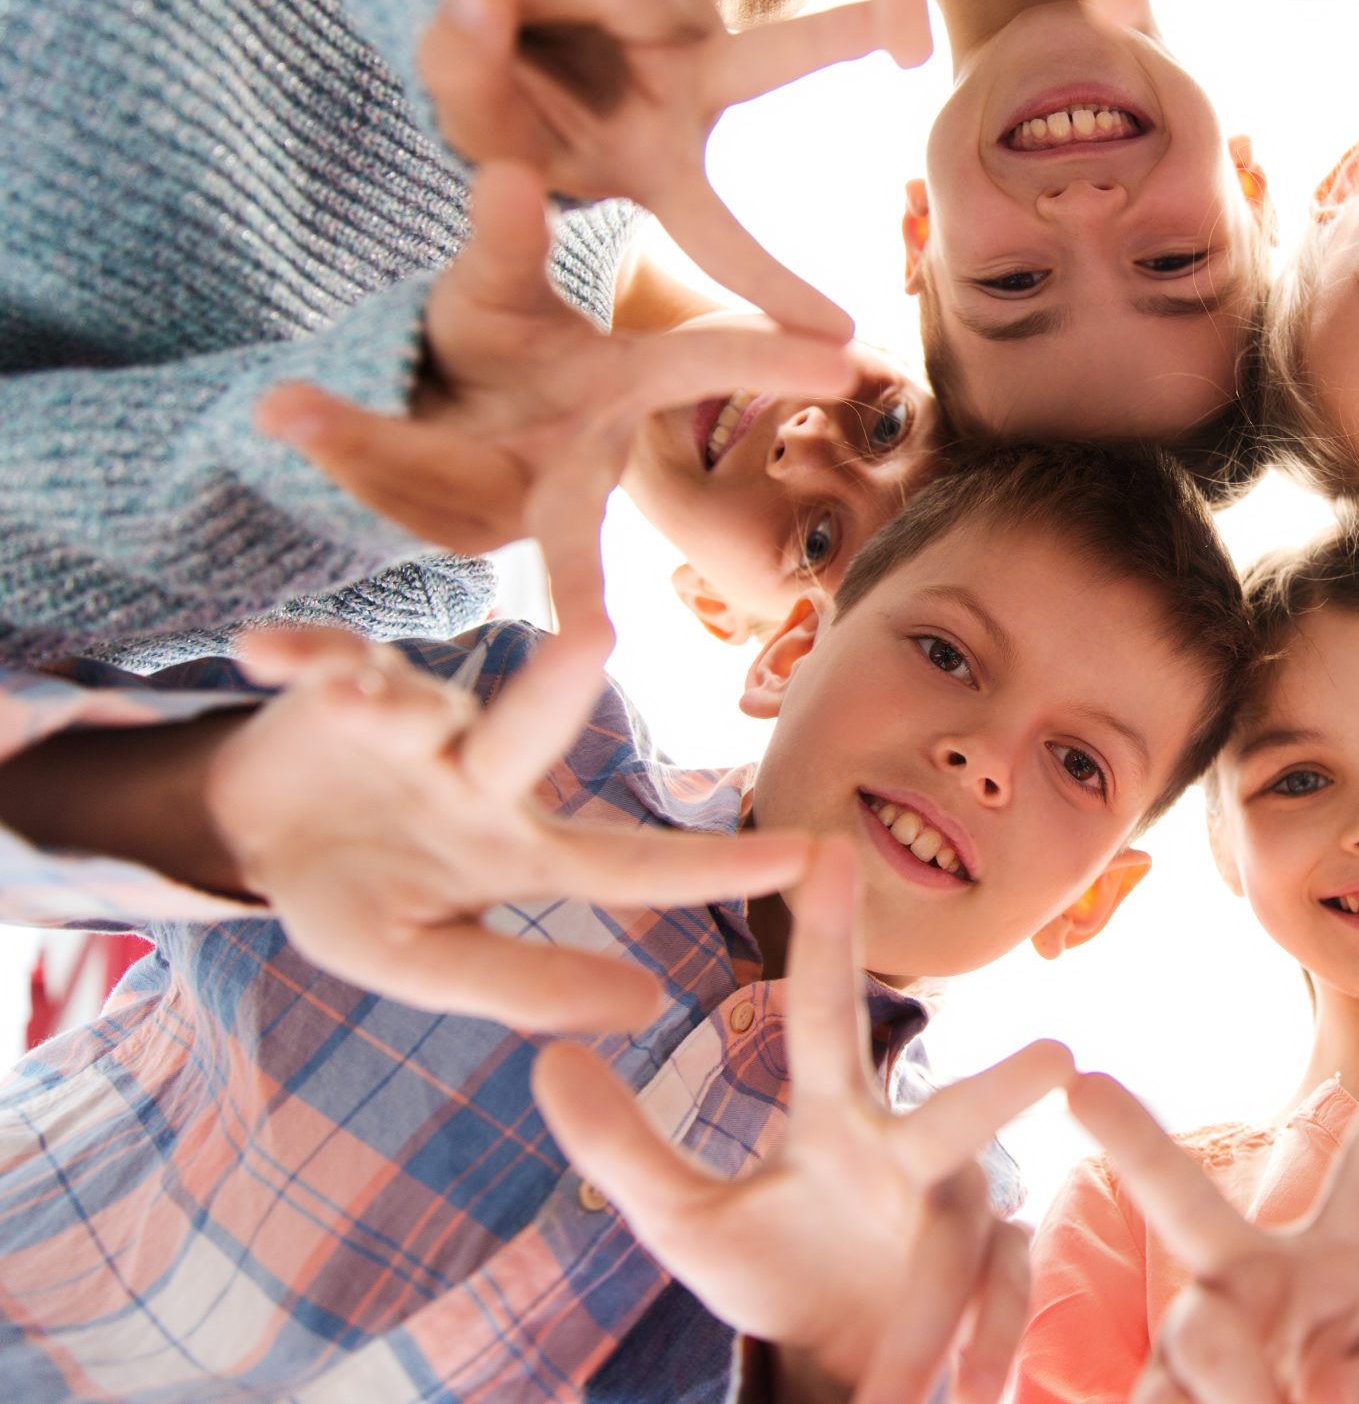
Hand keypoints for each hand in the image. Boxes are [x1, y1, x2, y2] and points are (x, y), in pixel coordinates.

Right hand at [207, 625, 811, 1032]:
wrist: (260, 831)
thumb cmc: (364, 896)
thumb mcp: (425, 961)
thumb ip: (522, 985)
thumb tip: (647, 1011)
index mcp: (517, 846)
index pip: (629, 862)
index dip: (716, 865)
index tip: (809, 855)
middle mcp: (482, 769)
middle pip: (530, 731)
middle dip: (560, 684)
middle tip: (593, 638)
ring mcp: (413, 720)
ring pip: (420, 698)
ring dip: (391, 698)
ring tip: (361, 697)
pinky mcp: (334, 683)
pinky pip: (322, 662)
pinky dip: (301, 656)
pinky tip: (266, 654)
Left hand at [255, 162, 855, 647]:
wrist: (441, 396)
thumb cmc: (495, 336)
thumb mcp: (491, 283)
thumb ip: (500, 236)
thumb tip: (505, 170)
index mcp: (620, 390)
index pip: (706, 363)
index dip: (779, 356)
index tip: (852, 355)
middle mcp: (579, 470)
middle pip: (572, 544)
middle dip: (578, 607)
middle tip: (590, 654)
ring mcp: (517, 511)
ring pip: (434, 494)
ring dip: (366, 450)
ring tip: (289, 405)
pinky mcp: (459, 532)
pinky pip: (386, 498)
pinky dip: (341, 452)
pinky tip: (286, 412)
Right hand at [424, 0, 877, 340]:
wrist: (473, 16)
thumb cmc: (488, 101)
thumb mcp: (471, 124)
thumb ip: (467, 78)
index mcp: (665, 167)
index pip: (719, 239)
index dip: (772, 286)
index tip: (844, 334)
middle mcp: (698, 85)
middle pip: (768, 61)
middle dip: (828, 38)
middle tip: (892, 35)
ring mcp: (686, 5)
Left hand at [535, 840, 1072, 1400]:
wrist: (828, 1369)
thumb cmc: (771, 1271)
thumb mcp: (682, 1221)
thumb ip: (620, 1144)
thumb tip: (545, 1058)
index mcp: (839, 1122)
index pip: (830, 1018)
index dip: (829, 937)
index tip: (829, 848)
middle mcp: (913, 1157)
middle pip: (955, 1115)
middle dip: (1000, 1087)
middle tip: (1054, 1055)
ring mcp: (962, 1224)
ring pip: (987, 1227)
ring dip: (976, 1275)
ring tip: (969, 1325)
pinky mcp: (988, 1290)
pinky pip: (1000, 1311)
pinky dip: (987, 1350)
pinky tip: (974, 1386)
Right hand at [1066, 1028, 1358, 1403]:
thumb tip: (1310, 1376)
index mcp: (1334, 1259)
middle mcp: (1250, 1276)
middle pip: (1185, 1199)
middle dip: (1132, 1136)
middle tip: (1083, 1086)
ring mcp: (1195, 1329)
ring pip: (1200, 1336)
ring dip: (1242, 1385)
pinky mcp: (1153, 1387)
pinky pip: (1162, 1399)